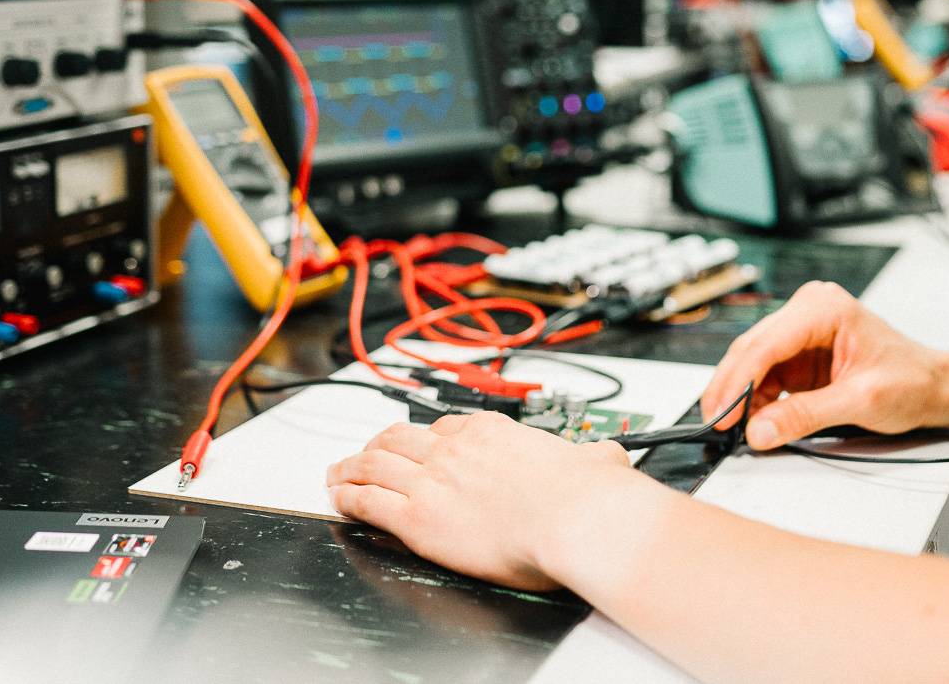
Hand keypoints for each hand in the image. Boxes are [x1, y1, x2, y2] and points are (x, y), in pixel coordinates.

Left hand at [326, 411, 632, 590]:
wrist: (576, 519)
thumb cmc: (587, 499)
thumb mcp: (598, 461)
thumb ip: (598, 456)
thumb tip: (611, 456)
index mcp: (492, 432)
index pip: (444, 428)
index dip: (425, 438)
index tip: (418, 444)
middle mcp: (455, 449)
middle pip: (400, 438)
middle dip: (377, 444)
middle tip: (365, 451)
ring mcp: (432, 481)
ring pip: (374, 464)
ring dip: (350, 468)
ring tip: (337, 474)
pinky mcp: (418, 517)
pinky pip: (368, 501)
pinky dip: (347, 498)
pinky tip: (337, 499)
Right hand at [701, 281, 948, 449]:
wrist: (935, 387)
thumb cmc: (913, 380)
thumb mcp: (860, 401)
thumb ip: (806, 415)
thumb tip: (759, 429)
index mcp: (824, 308)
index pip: (766, 343)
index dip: (739, 381)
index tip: (724, 413)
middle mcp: (809, 312)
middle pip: (751, 350)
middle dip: (731, 389)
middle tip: (716, 424)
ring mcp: (802, 333)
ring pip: (753, 363)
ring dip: (739, 395)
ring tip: (730, 427)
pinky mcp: (800, 356)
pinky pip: (766, 376)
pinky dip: (754, 400)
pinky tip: (749, 420)